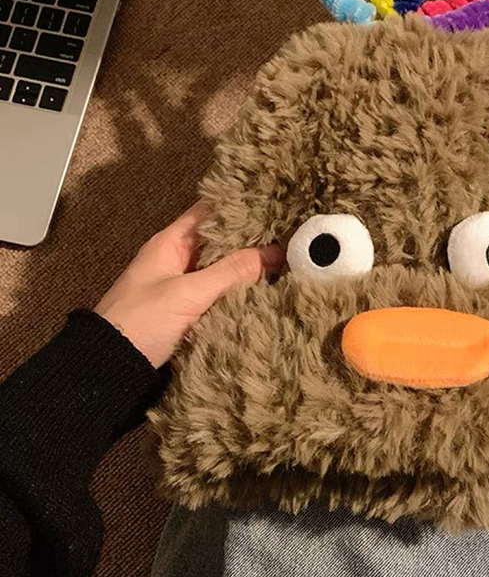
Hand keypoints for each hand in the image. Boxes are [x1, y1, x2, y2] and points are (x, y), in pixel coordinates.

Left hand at [94, 202, 283, 367]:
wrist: (109, 371)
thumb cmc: (140, 322)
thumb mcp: (188, 293)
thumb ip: (232, 271)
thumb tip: (274, 252)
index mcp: (170, 243)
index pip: (209, 212)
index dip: (239, 206)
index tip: (273, 205)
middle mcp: (177, 260)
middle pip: (221, 242)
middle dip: (252, 240)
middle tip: (289, 236)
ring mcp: (183, 288)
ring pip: (223, 270)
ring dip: (249, 269)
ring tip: (287, 261)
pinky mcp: (189, 313)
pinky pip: (221, 296)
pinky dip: (241, 293)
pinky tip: (267, 292)